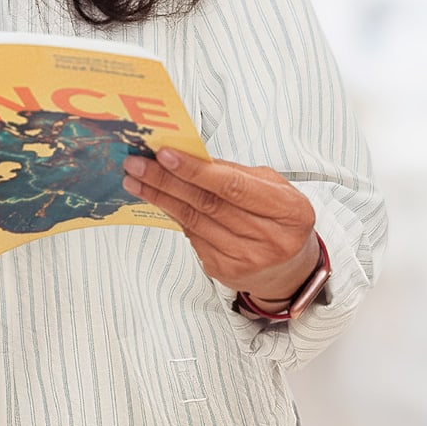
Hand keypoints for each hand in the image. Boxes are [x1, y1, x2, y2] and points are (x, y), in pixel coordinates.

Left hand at [123, 149, 319, 301]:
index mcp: (289, 211)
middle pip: (207, 204)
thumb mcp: (274, 188)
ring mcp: (246, 259)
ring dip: (160, 197)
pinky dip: (173, 214)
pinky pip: (192, 236)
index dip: (196, 171)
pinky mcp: (224, 271)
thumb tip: (191, 156)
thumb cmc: (282, 219)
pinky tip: (158, 199)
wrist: (291, 269)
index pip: (233, 187)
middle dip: (166, 180)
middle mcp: (270, 239)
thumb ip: (236, 173)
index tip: (165, 155)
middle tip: (138, 163)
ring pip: (193, 221)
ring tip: (136, 179)